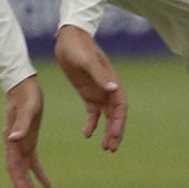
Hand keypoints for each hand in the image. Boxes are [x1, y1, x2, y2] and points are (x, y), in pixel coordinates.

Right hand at [2, 75, 49, 187]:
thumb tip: (13, 139)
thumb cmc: (26, 96)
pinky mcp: (29, 140)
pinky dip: (39, 174)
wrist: (23, 85)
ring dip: (29, 186)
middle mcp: (14, 144)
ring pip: (23, 170)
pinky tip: (47, 185)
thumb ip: (21, 125)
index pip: (14, 166)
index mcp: (12, 139)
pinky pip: (32, 162)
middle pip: (17, 172)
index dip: (20, 183)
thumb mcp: (27, 109)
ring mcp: (20, 143)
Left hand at [55, 24, 126, 150]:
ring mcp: (98, 92)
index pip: (120, 108)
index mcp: (112, 83)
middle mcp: (108, 89)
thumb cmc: (79, 47)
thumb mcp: (87, 61)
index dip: (119, 123)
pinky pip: (92, 112)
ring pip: (106, 117)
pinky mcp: (87, 92)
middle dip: (115, 132)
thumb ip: (100, 76)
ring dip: (106, 131)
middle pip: (115, 116)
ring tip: (104, 147)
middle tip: (110, 149)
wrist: (67, 38)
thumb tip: (114, 89)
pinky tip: (87, 135)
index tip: (114, 136)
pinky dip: (91, 124)